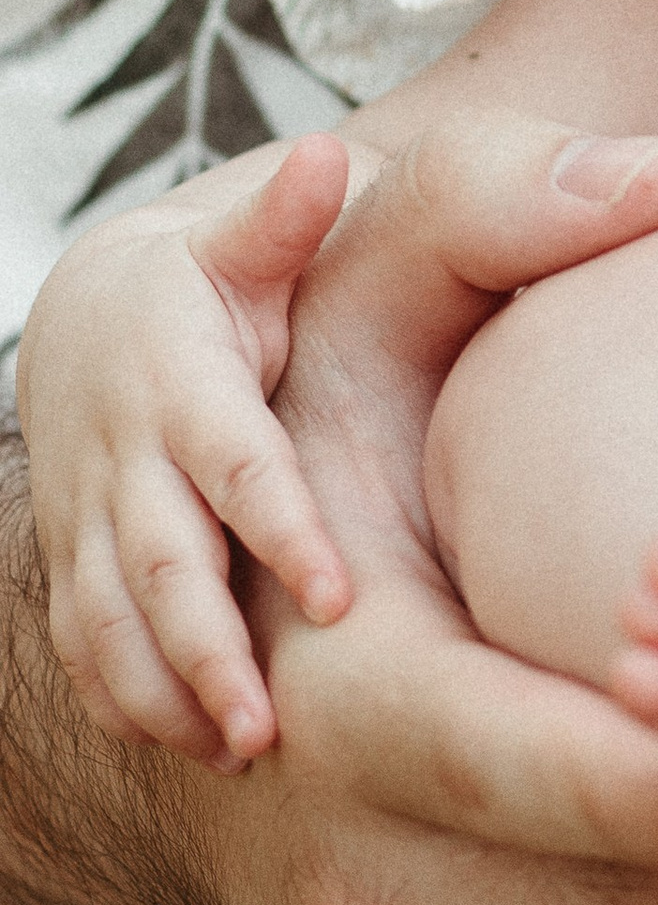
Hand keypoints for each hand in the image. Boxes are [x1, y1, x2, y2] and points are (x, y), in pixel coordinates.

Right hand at [21, 133, 358, 768]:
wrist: (99, 318)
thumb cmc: (215, 281)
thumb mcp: (249, 241)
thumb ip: (290, 216)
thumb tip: (324, 154)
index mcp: (181, 379)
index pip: (230, 461)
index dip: (277, 527)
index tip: (336, 595)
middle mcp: (124, 457)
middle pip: (157, 562)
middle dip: (206, 646)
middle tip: (270, 724)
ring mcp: (88, 518)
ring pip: (108, 618)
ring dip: (165, 689)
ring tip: (239, 750)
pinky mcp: (74, 561)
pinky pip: (82, 643)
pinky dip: (125, 698)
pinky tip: (187, 745)